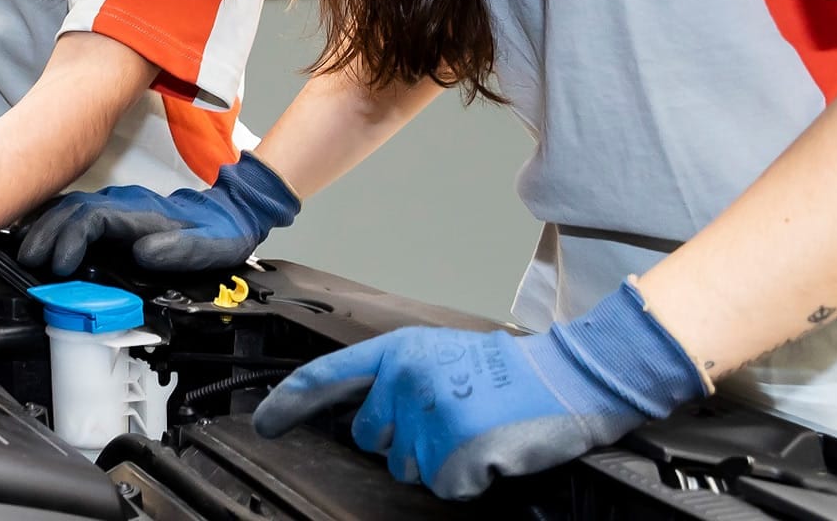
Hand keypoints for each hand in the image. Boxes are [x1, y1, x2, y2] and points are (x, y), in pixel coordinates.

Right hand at [16, 151, 299, 276]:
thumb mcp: (209, 246)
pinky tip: (37, 233)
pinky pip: (73, 211)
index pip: (92, 218)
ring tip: (22, 249)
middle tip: (25, 260)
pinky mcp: (112, 213)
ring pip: (67, 208)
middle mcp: (122, 203)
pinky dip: (51, 221)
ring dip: (43, 227)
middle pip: (70, 210)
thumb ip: (179, 249)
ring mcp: (115, 205)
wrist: (229, 214)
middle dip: (44, 234)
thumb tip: (142, 252)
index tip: (58, 266)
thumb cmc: (218, 234)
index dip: (70, 239)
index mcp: (140, 212)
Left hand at [252, 281, 706, 499]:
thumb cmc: (511, 372)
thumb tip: (367, 416)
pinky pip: (443, 486)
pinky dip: (466, 478)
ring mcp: (429, 416)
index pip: (326, 375)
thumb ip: (398, 378)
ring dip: (438, 461)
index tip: (265, 424)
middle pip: (370, 439)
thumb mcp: (442, 356)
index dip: (289, 402)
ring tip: (476, 430)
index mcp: (399, 350)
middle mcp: (405, 379)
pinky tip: (489, 450)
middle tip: (451, 420)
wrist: (571, 377)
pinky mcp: (455, 452)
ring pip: (407, 467)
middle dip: (402, 441)